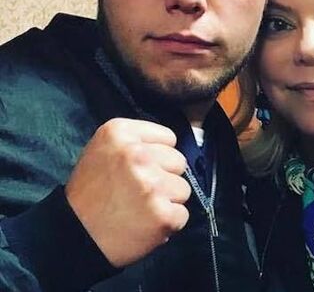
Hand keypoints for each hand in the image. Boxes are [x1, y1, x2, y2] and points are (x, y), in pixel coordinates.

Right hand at [65, 118, 190, 267]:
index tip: (139, 169)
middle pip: (178, 161)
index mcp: (120, 132)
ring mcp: (151, 184)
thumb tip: (171, 147)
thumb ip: (136, 142)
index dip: (157, 156)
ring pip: (183, 188)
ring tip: (140, 209)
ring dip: (167, 201)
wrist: (73, 237)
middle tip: (139, 191)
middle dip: (164, 177)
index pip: (168, 138)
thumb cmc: (91, 193)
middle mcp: (137, 154)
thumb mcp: (102, 151)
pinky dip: (168, 223)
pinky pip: (182, 215)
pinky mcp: (162, 214)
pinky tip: (145, 224)